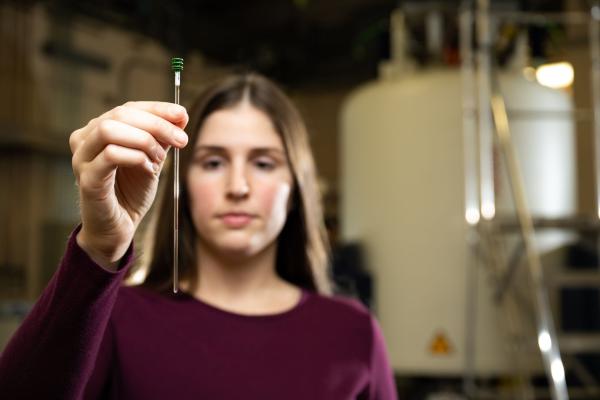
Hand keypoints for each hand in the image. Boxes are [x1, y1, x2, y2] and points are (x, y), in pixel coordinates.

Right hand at [69, 101, 188, 269]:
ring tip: (159, 159)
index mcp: (98, 130)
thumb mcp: (152, 158)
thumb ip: (162, 138)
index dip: (157, 109)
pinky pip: (110, 155)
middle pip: (119, 114)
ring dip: (143, 140)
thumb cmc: (131, 192)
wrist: (119, 227)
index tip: (182, 115)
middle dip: (156, 124)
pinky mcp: (87, 179)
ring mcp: (82, 159)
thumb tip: (181, 115)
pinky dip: (136, 157)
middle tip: (181, 140)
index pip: (128, 108)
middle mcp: (85, 140)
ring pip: (109, 129)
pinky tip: (149, 168)